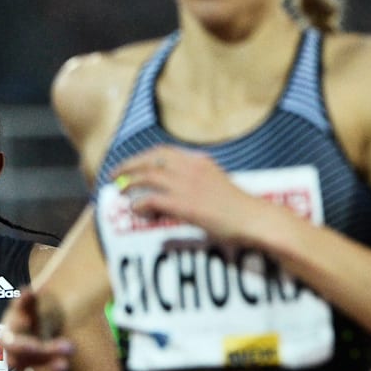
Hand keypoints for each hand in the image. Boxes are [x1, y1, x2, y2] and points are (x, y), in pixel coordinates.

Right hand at [0, 290, 73, 370]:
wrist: (40, 326)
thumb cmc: (31, 316)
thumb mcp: (29, 306)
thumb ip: (28, 300)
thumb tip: (28, 290)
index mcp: (8, 338)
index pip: (13, 344)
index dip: (24, 343)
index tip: (36, 342)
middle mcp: (14, 358)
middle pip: (25, 361)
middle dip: (46, 354)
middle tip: (69, 346)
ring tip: (66, 365)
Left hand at [111, 146, 275, 245]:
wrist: (255, 219)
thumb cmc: (241, 208)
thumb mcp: (219, 185)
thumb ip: (199, 182)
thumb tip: (178, 191)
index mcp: (200, 162)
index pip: (164, 151)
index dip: (143, 157)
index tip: (133, 164)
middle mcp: (191, 169)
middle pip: (149, 160)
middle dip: (128, 166)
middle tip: (115, 176)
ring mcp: (187, 186)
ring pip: (146, 177)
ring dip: (129, 184)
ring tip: (121, 192)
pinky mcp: (184, 205)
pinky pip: (151, 200)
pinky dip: (139, 204)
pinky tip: (137, 210)